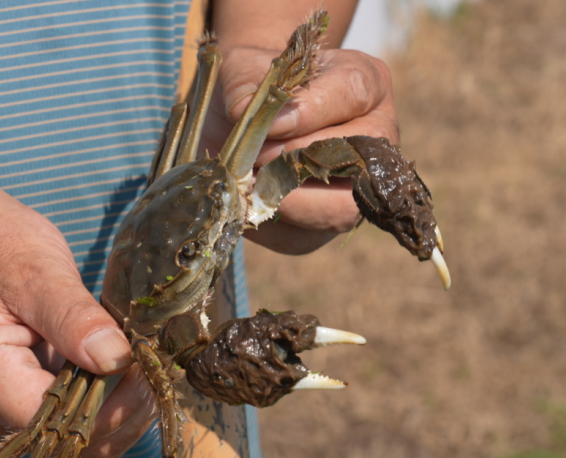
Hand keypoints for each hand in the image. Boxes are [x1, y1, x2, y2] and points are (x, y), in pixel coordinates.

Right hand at [0, 179, 156, 457]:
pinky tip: (113, 374)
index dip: (108, 408)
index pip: (54, 423)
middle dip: (117, 413)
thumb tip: (115, 359)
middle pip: (64, 442)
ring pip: (69, 442)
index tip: (142, 370)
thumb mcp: (38, 269)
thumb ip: (75, 317)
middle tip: (147, 365)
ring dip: (112, 414)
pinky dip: (96, 408)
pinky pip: (62, 426)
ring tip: (134, 367)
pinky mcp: (9, 408)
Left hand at [202, 47, 399, 253]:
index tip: (267, 124)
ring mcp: (358, 188)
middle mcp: (376, 139)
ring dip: (283, 199)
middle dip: (295, 164)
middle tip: (253, 159)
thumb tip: (243, 112)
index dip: (306, 113)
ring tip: (247, 181)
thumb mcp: (240, 68)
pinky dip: (267, 222)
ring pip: (338, 209)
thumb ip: (243, 83)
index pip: (352, 96)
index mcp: (364, 85)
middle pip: (355, 161)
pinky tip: (245, 201)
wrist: (232, 120)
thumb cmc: (248, 86)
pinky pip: (302, 237)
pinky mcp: (325, 225)